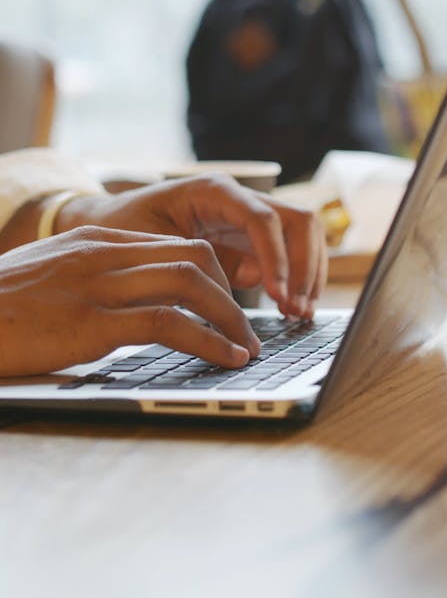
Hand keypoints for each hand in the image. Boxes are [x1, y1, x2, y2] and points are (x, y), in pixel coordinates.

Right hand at [0, 226, 259, 376]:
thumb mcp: (48, 278)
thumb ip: (90, 280)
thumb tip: (128, 304)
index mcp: (92, 240)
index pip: (171, 244)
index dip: (210, 276)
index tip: (226, 303)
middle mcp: (101, 253)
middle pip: (192, 257)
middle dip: (230, 293)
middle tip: (245, 327)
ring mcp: (97, 284)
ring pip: (190, 282)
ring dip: (230, 318)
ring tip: (247, 347)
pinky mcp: (91, 322)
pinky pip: (170, 323)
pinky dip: (208, 340)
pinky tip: (227, 358)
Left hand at [56, 175, 327, 318]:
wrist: (109, 222)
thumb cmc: (123, 228)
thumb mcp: (153, 246)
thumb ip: (200, 261)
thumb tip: (255, 280)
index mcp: (213, 191)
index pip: (263, 219)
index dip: (277, 258)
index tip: (279, 296)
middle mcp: (239, 198)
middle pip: (298, 221)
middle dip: (304, 267)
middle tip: (297, 310)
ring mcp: (249, 216)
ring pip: (303, 235)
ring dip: (308, 274)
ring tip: (299, 314)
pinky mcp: (251, 238)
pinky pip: (290, 252)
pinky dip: (297, 279)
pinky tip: (291, 309)